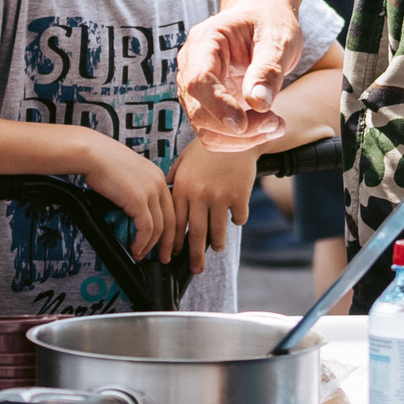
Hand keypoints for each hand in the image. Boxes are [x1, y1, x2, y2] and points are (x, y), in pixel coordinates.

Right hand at [74, 134, 177, 262]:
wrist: (93, 154)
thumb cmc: (104, 162)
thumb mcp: (129, 174)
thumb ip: (138, 189)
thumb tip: (135, 209)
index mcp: (158, 177)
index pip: (172, 207)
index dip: (172, 227)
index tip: (169, 241)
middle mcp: (158, 184)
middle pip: (172, 219)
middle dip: (170, 242)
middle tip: (166, 256)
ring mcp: (151, 192)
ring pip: (160, 227)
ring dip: (152, 246)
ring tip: (144, 256)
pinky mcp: (139, 200)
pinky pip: (146, 229)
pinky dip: (142, 242)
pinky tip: (136, 249)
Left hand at [170, 141, 258, 276]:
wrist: (236, 134)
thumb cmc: (208, 146)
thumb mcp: (184, 159)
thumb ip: (174, 178)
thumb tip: (164, 193)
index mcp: (183, 187)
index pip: (176, 223)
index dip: (174, 242)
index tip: (174, 254)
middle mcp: (199, 195)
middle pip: (195, 234)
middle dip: (194, 256)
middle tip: (196, 269)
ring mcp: (220, 197)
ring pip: (218, 232)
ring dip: (217, 243)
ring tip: (217, 248)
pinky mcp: (239, 196)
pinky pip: (238, 218)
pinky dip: (237, 221)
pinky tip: (235, 218)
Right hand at [180, 0, 305, 151]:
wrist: (263, 19)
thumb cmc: (270, 23)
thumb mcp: (278, 38)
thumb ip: (268, 68)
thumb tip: (259, 103)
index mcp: (204, 42)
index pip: (199, 81)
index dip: (218, 106)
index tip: (243, 124)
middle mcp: (192, 67)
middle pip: (199, 111)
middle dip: (238, 128)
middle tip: (277, 124)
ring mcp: (196, 89)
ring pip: (205, 129)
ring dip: (241, 139)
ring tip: (277, 126)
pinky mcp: (208, 105)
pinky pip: (215, 133)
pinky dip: (240, 140)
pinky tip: (266, 127)